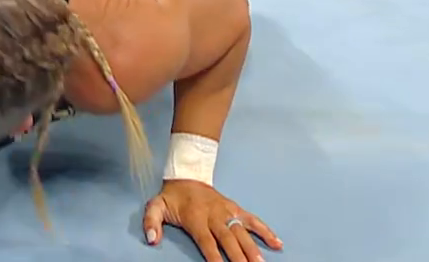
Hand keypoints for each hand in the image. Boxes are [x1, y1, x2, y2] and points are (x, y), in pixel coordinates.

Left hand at [143, 180, 281, 261]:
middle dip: (239, 257)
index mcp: (195, 217)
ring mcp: (228, 211)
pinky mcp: (236, 209)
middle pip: (229, 240)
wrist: (188, 174)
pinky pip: (253, 220)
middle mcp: (214, 215)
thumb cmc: (172, 197)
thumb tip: (152, 239)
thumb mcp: (156, 206)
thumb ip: (151, 222)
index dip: (214, 257)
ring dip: (253, 248)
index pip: (207, 242)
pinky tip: (277, 244)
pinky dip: (266, 231)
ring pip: (243, 232)